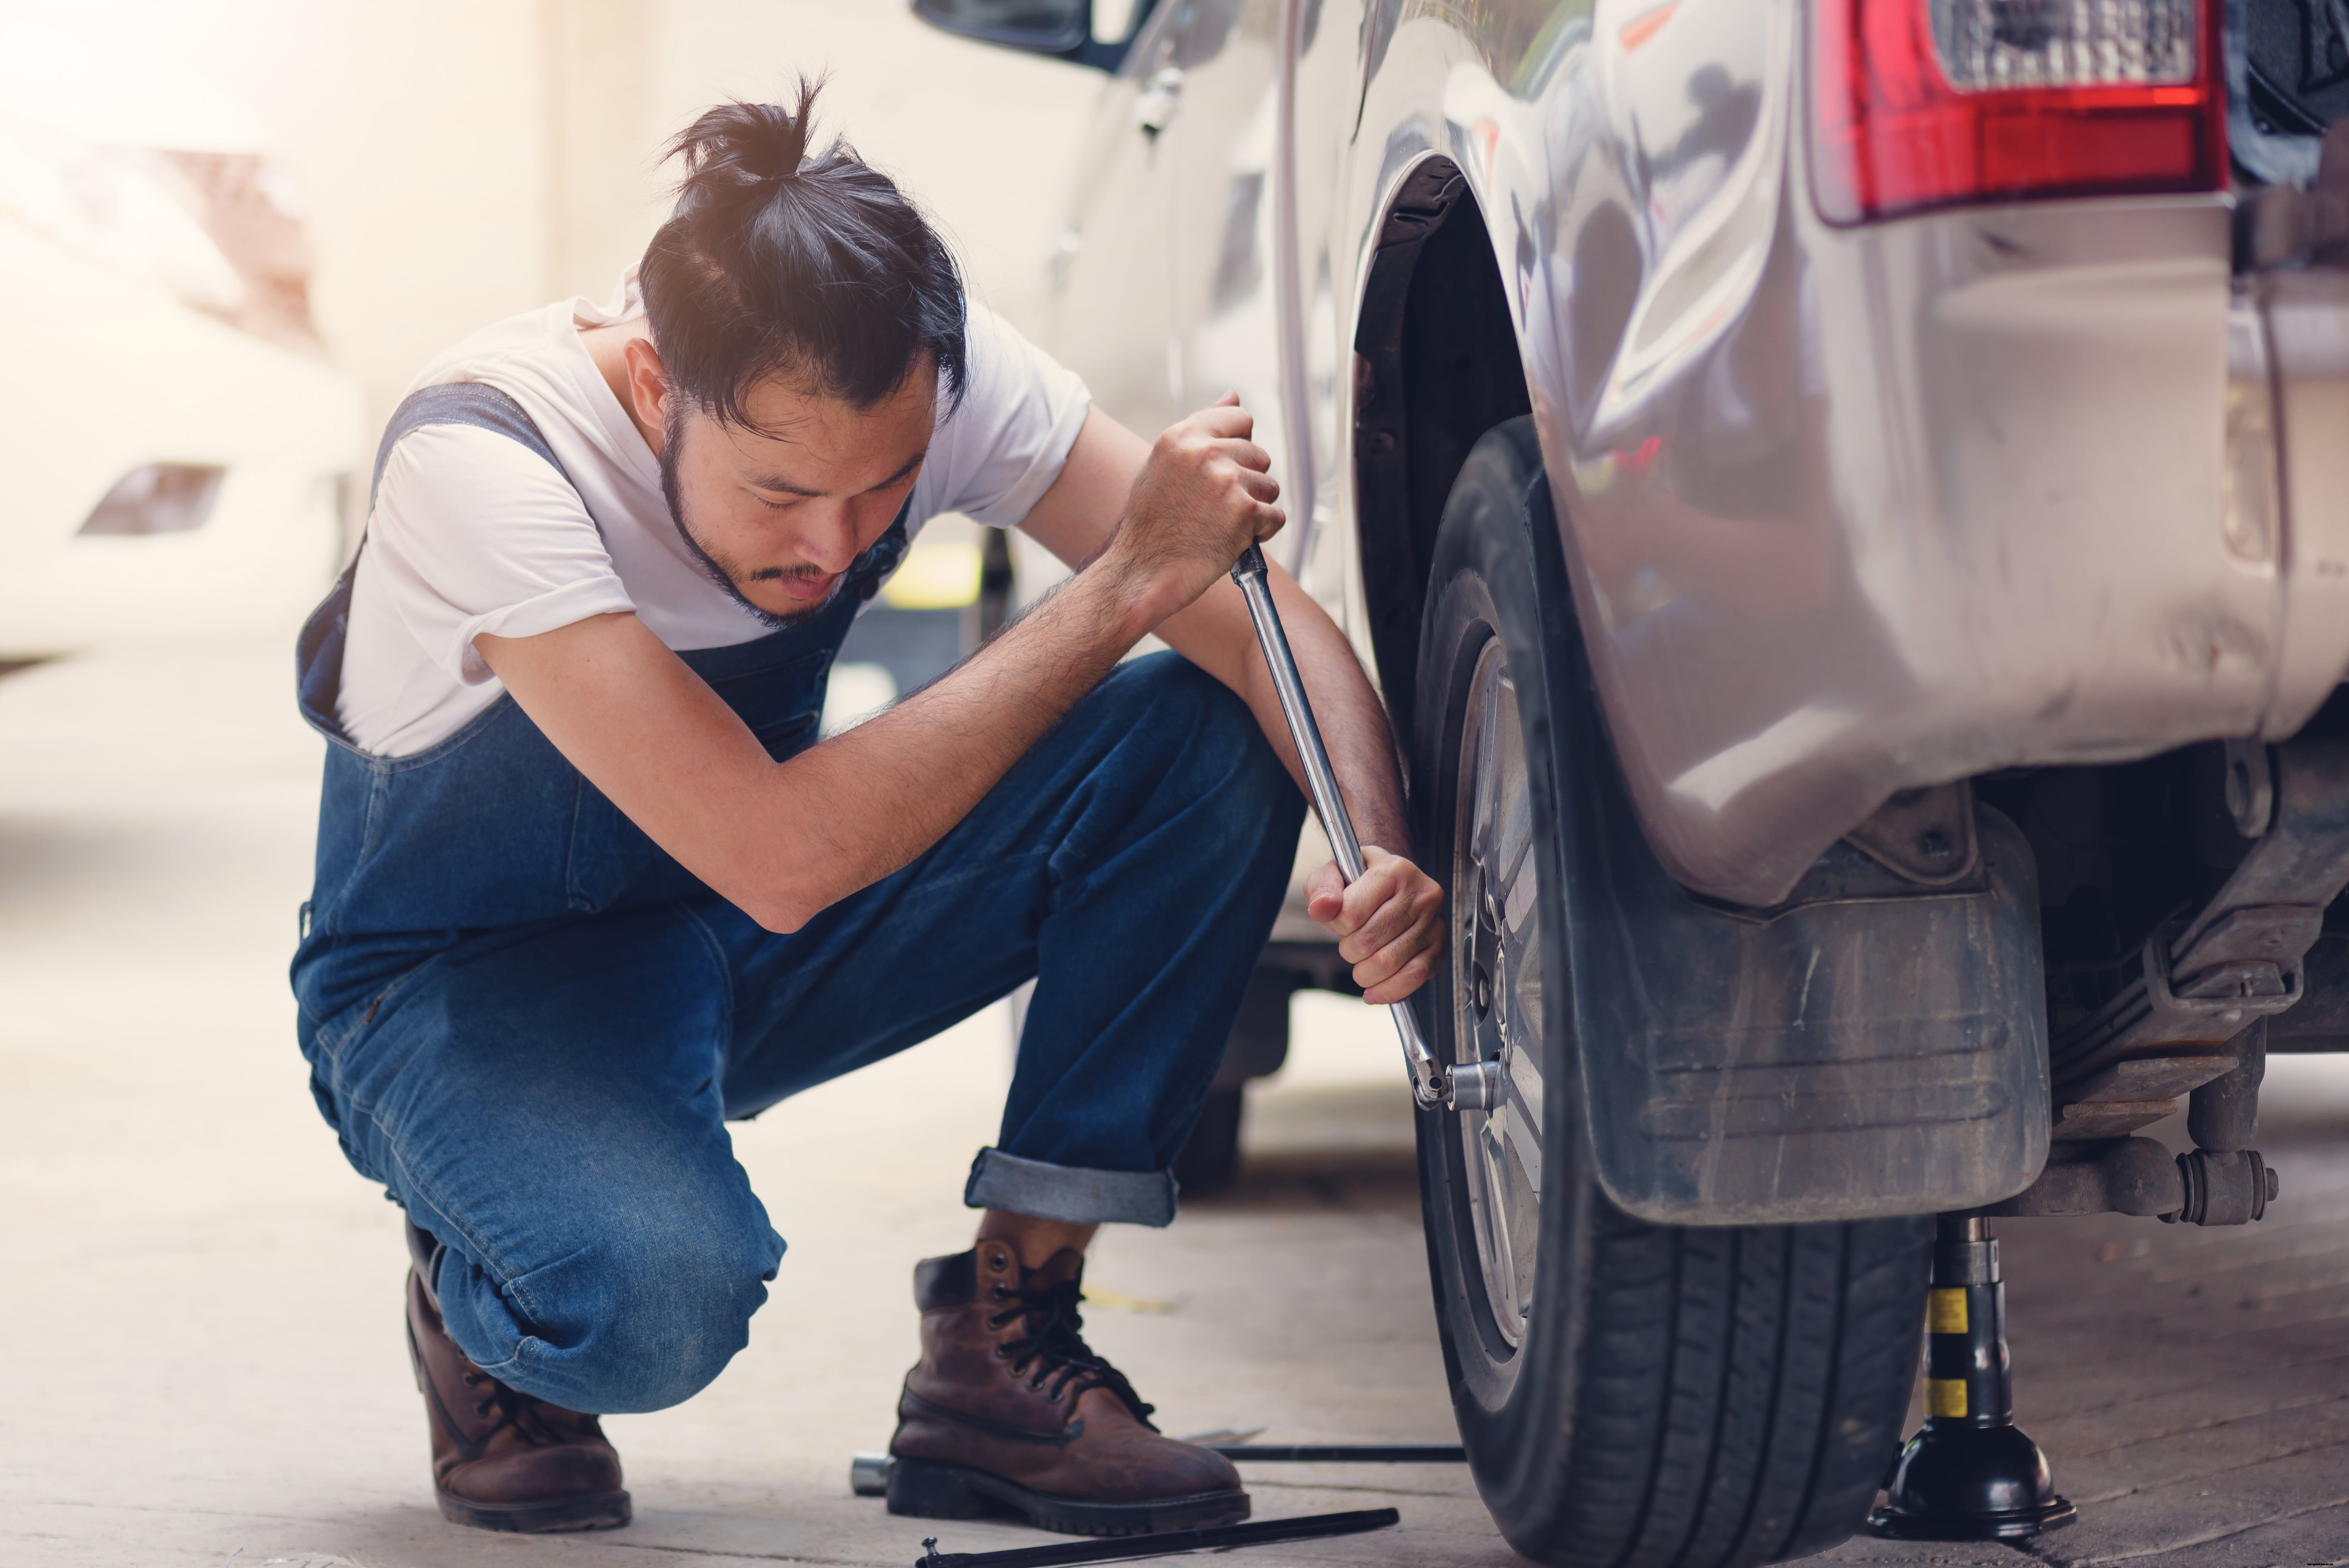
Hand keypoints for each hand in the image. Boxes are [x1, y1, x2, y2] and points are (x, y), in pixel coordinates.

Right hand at [1103, 394, 1284, 618]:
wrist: (1142, 571)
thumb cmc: (1151, 525)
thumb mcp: (1165, 464)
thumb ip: (1201, 429)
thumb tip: (1233, 397)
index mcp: (1182, 436)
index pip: (1239, 419)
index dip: (1239, 446)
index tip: (1225, 468)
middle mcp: (1204, 452)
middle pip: (1258, 455)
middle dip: (1246, 482)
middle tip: (1215, 508)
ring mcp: (1226, 480)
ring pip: (1270, 486)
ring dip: (1254, 508)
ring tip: (1221, 525)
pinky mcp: (1243, 512)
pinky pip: (1275, 516)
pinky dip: (1261, 532)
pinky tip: (1232, 540)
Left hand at [1306, 845, 1442, 1004]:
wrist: (1392, 884)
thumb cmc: (1360, 883)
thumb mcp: (1333, 875)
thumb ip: (1322, 889)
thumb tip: (1322, 908)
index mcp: (1393, 871)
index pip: (1351, 914)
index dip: (1336, 925)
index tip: (1340, 921)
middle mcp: (1420, 894)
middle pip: (1367, 942)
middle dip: (1349, 950)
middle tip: (1351, 942)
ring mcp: (1434, 922)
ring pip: (1388, 963)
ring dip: (1364, 973)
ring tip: (1361, 963)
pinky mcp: (1439, 946)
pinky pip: (1413, 977)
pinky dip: (1389, 991)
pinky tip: (1374, 991)